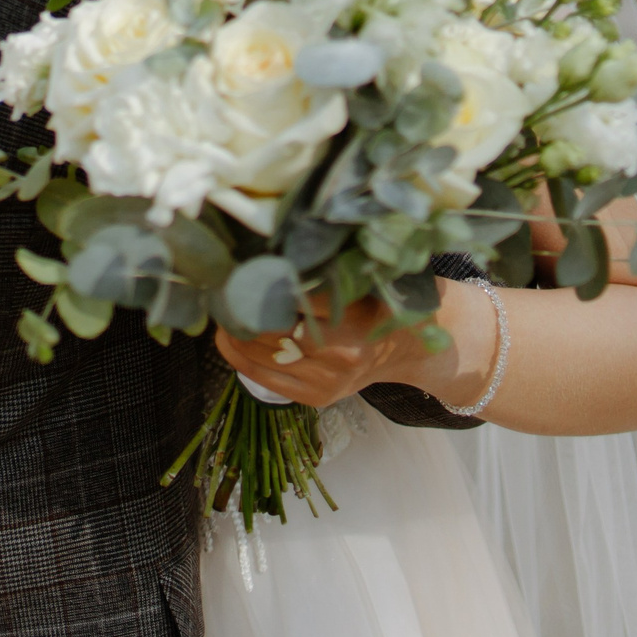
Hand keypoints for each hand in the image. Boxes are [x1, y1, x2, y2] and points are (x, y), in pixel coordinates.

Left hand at [212, 287, 487, 409]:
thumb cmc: (392, 299)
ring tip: (219, 305)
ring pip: (260, 356)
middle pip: (268, 329)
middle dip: (239, 306)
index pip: (291, 299)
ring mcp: (325, 381)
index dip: (259, 280)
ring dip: (233, 330)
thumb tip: (278, 240)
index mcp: (353, 322)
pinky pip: (263, 378)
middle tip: (218, 282)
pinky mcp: (315, 397)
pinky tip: (227, 336)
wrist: (417, 347)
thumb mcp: (374, 273)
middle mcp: (338, 356)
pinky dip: (239, 356)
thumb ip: (334, 264)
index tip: (236, 263)